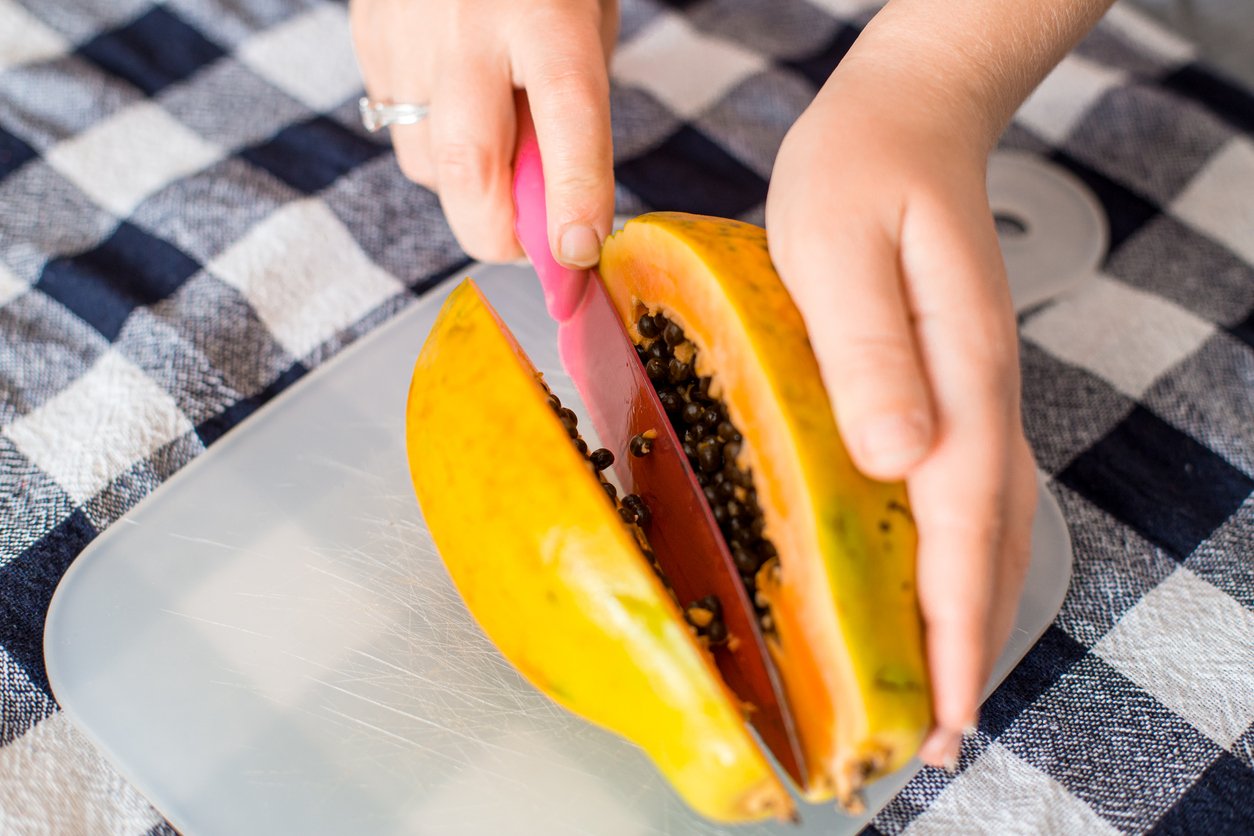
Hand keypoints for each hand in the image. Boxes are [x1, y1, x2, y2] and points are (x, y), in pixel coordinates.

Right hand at [349, 0, 617, 265]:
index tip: (576, 254)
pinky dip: (436, 142)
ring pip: (428, 164)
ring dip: (468, 183)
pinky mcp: (367, 43)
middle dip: (498, 233)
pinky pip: (400, 131)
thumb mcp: (583, 20)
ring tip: (494, 134)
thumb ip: (573, 108)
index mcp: (544, 14)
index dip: (572, 197)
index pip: (566, 120)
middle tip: (527, 247)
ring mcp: (406, 38)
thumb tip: (556, 209)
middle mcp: (467, 29)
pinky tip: (456, 97)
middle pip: (468, 168)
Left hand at [766, 66, 1037, 768]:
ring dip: (963, 611)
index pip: (963, 526)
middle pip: (986, 545)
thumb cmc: (862, 173)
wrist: (907, 117)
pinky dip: (951, 557)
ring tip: (935, 689)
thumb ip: (868, 353)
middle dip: (965, 647)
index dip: (954, 628)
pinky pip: (959, 492)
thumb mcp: (839, 249)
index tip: (943, 715)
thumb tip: (898, 460)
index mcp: (956, 377)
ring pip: (982, 526)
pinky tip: (923, 584)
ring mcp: (971, 392)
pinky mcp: (947, 384)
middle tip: (936, 740)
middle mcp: (978, 397)